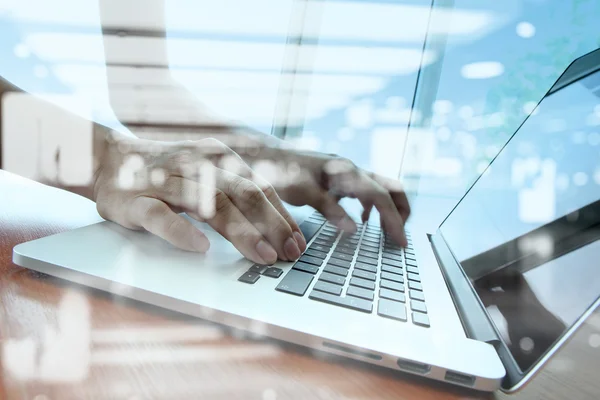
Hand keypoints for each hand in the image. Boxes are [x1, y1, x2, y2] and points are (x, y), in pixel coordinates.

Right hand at [93, 133, 305, 264]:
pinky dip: (181, 231)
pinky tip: (200, 248)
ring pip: (210, 203)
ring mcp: (167, 182)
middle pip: (243, 193)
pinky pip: (161, 216)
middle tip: (288, 254)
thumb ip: (238, 195)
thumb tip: (279, 227)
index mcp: (219, 158)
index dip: (282, 216)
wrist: (110, 159)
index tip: (299, 244)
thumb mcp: (208, 175)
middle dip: (271, 225)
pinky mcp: (138, 200)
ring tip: (262, 255)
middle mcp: (198, 165)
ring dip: (240, 231)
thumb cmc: (168, 174)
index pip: (260, 187)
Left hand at [254, 148, 410, 245]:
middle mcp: (350, 169)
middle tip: (400, 237)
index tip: (401, 242)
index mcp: (345, 171)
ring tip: (387, 234)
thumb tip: (355, 229)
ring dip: (387, 210)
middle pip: (391, 188)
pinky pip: (363, 192)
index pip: (381, 197)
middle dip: (401, 212)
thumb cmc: (279, 171)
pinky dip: (370, 208)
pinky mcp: (337, 178)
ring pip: (379, 190)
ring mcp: (345, 173)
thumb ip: (329, 209)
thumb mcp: (302, 192)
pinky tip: (361, 222)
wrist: (263, 155)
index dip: (394, 220)